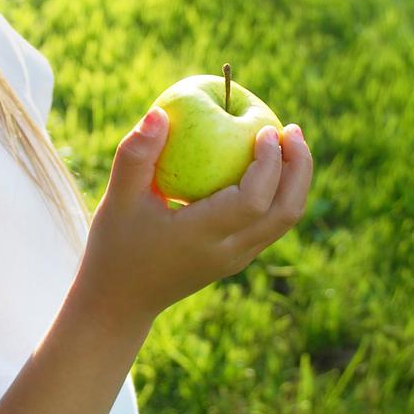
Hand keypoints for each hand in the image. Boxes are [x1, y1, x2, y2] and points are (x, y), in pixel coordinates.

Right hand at [73, 108, 313, 328]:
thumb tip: (159, 112)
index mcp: (203, 237)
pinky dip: (279, 193)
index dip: (269, 163)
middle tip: (292, 129)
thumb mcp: (118, 199)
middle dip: (298, 168)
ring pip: (284, 221)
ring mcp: (236, 259)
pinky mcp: (235, 259)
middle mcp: (229, 252)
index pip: (253, 200)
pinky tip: (266, 166)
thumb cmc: (115, 245)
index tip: (266, 129)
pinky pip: (271, 224)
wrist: (120, 301)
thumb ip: (137, 154)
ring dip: (295, 181)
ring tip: (289, 143)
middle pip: (285, 212)